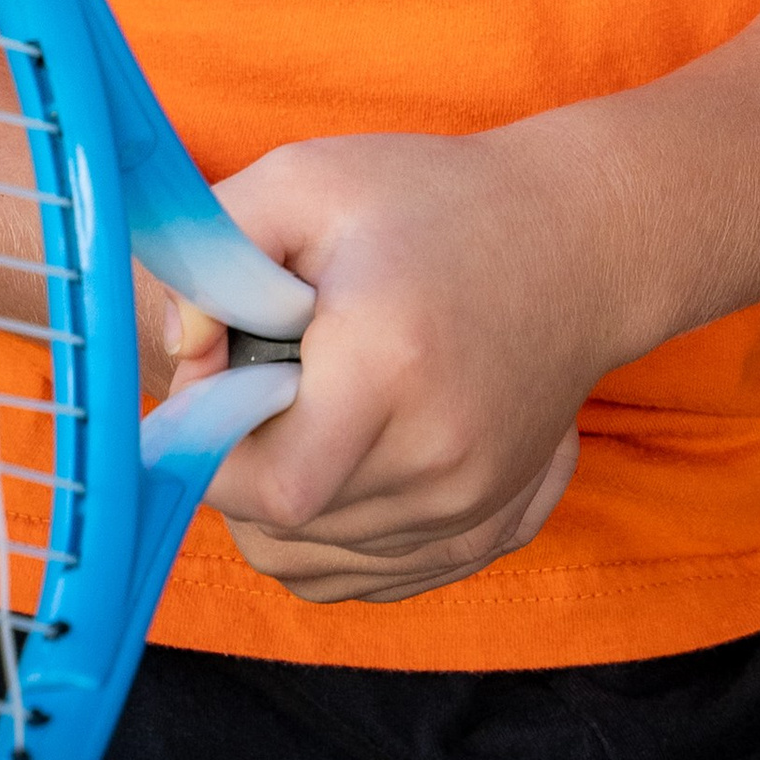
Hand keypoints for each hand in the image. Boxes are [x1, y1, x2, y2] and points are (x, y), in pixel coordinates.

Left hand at [152, 120, 624, 605]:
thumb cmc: (433, 199)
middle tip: (265, 381)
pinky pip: (373, 580)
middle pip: (284, 531)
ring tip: (308, 410)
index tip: (215, 383)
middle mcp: (439, 459)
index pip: (263, 485)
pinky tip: (346, 455)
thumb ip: (213, 254)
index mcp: (388, 368)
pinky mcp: (493, 527)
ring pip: (319, 566)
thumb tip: (180, 352)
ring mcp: (472, 505)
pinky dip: (335, 539)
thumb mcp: (306, 180)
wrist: (579, 236)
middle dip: (242, 469)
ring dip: (283, 507)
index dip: (212, 447)